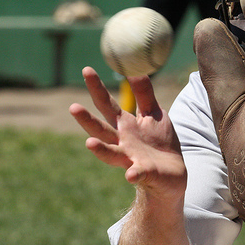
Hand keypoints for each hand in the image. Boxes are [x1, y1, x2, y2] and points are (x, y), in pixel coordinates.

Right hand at [69, 67, 186, 199]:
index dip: (96, 88)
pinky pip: (137, 174)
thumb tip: (136, 70)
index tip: (86, 69)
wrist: (172, 172)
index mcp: (125, 124)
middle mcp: (122, 142)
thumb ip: (144, 94)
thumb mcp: (154, 113)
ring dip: (100, 150)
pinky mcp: (143, 173)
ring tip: (89, 143)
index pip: (106, 104)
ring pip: (111, 154)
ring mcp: (130, 159)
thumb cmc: (160, 141)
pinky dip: (134, 174)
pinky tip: (131, 174)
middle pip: (101, 129)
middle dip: (86, 120)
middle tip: (72, 107)